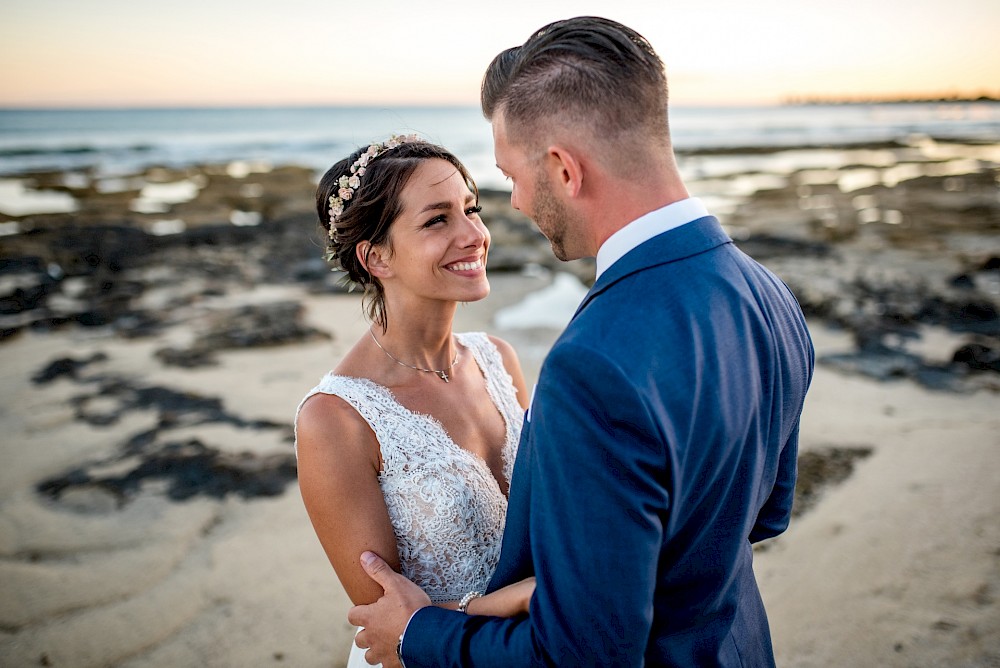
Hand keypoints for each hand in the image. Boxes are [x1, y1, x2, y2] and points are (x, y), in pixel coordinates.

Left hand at [348, 551, 431, 666]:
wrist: (428, 635)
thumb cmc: (412, 609)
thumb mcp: (396, 584)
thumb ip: (379, 571)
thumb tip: (364, 557)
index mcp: (369, 618)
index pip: (352, 615)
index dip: (358, 611)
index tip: (366, 608)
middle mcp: (372, 637)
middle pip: (359, 639)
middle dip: (366, 633)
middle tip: (377, 626)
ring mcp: (382, 653)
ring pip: (370, 655)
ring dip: (375, 649)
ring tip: (386, 641)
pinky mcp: (394, 664)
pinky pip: (387, 665)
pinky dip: (390, 660)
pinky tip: (399, 653)